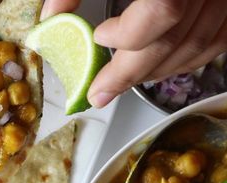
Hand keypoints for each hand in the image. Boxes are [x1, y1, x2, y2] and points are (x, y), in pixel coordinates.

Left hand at [42, 0, 226, 107]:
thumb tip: (51, 17)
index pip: (162, 10)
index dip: (128, 34)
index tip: (100, 39)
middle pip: (171, 41)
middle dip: (128, 74)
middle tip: (99, 94)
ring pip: (193, 48)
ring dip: (153, 72)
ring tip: (123, 82)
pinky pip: (213, 44)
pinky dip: (183, 61)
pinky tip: (158, 67)